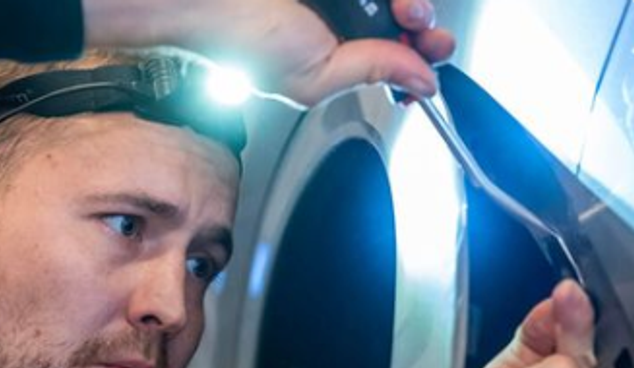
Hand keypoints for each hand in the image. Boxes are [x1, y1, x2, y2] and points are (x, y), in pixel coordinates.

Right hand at [83, 0, 454, 105]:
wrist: (208, 2)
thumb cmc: (240, 42)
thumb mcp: (317, 77)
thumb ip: (372, 70)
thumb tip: (420, 81)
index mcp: (333, 52)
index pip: (392, 51)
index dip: (422, 50)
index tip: (436, 47)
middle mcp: (337, 17)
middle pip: (403, 13)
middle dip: (420, 21)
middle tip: (417, 22)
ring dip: (407, 0)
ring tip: (402, 7)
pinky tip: (390, 3)